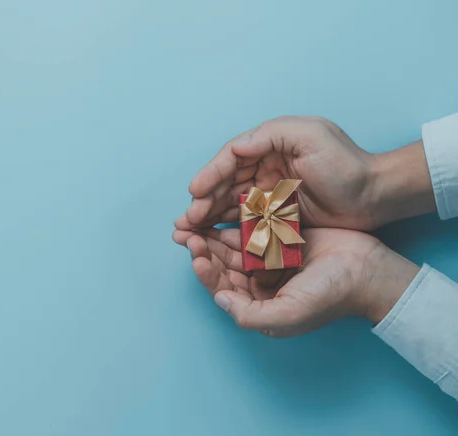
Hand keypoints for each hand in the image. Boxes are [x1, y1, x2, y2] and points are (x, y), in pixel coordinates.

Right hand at [175, 116, 434, 231]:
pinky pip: (248, 220)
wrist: (375, 195)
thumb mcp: (311, 135)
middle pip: (227, 183)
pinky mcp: (279, 214)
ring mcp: (271, 192)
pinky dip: (229, 227)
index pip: (232, 158)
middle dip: (204, 200)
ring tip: (190, 230)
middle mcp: (266, 167)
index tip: (194, 191)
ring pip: (233, 203)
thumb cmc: (346, 163)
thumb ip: (271, 135)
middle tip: (186, 220)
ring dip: (210, 216)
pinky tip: (213, 236)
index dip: (211, 174)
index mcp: (271, 146)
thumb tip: (237, 147)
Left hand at [175, 227, 418, 336]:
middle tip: (187, 233)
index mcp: (258, 304)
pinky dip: (236, 223)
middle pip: (223, 265)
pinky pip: (252, 230)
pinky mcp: (279, 239)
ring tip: (195, 221)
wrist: (367, 270)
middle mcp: (259, 283)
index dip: (206, 273)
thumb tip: (220, 300)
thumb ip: (250, 314)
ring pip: (233, 247)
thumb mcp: (288, 314)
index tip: (197, 255)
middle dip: (203, 250)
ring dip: (213, 235)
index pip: (223, 289)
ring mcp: (269, 260)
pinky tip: (222, 211)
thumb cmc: (329, 296)